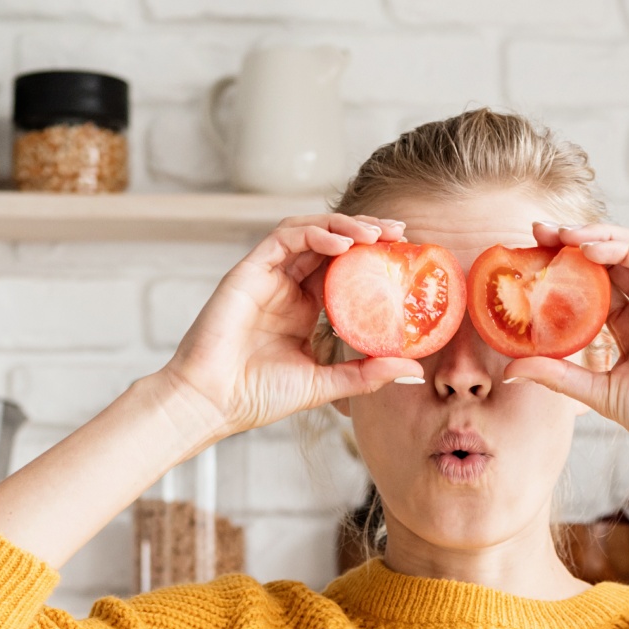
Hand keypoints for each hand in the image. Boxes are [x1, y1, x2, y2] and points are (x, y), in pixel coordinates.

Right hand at [159, 212, 423, 437]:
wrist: (214, 402)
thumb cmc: (260, 396)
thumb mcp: (327, 384)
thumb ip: (368, 374)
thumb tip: (414, 370)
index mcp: (306, 309)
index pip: (345, 269)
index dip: (375, 258)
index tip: (406, 256)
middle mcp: (288, 287)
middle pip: (332, 243)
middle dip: (367, 231)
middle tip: (401, 232)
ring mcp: (268, 276)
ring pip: (310, 232)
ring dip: (345, 225)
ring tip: (377, 233)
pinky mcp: (248, 270)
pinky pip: (285, 237)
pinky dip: (315, 233)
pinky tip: (342, 242)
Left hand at [504, 222, 628, 467]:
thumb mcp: (594, 391)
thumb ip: (556, 375)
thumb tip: (509, 369)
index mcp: (626, 326)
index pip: (590, 284)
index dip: (561, 267)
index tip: (528, 256)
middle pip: (607, 260)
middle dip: (571, 240)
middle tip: (537, 230)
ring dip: (595, 236)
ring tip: (560, 234)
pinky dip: (621, 249)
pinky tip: (590, 250)